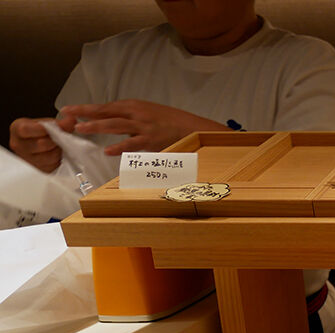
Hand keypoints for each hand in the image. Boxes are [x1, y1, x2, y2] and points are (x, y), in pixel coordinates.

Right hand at [9, 116, 74, 172]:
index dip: (44, 129)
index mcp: (17, 130)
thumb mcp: (44, 122)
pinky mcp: (40, 169)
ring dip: (60, 150)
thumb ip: (58, 123)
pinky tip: (59, 153)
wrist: (35, 142)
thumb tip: (71, 121)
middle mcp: (19, 146)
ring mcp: (28, 160)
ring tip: (61, 145)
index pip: (27, 130)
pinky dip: (60, 159)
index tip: (56, 127)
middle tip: (62, 137)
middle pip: (42, 144)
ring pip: (50, 157)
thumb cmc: (37, 130)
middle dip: (56, 140)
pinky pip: (54, 165)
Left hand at [58, 100, 226, 155]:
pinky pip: (133, 143)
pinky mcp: (152, 139)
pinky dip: (120, 147)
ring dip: (96, 126)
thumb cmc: (171, 122)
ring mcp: (143, 126)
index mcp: (134, 105)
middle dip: (84, 114)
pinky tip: (108, 151)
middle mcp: (136, 112)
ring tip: (80, 129)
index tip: (68, 109)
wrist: (193, 127)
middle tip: (67, 117)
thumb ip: (130, 118)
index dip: (86, 108)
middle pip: (105, 111)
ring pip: (115, 124)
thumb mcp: (148, 114)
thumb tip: (112, 123)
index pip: (105, 106)